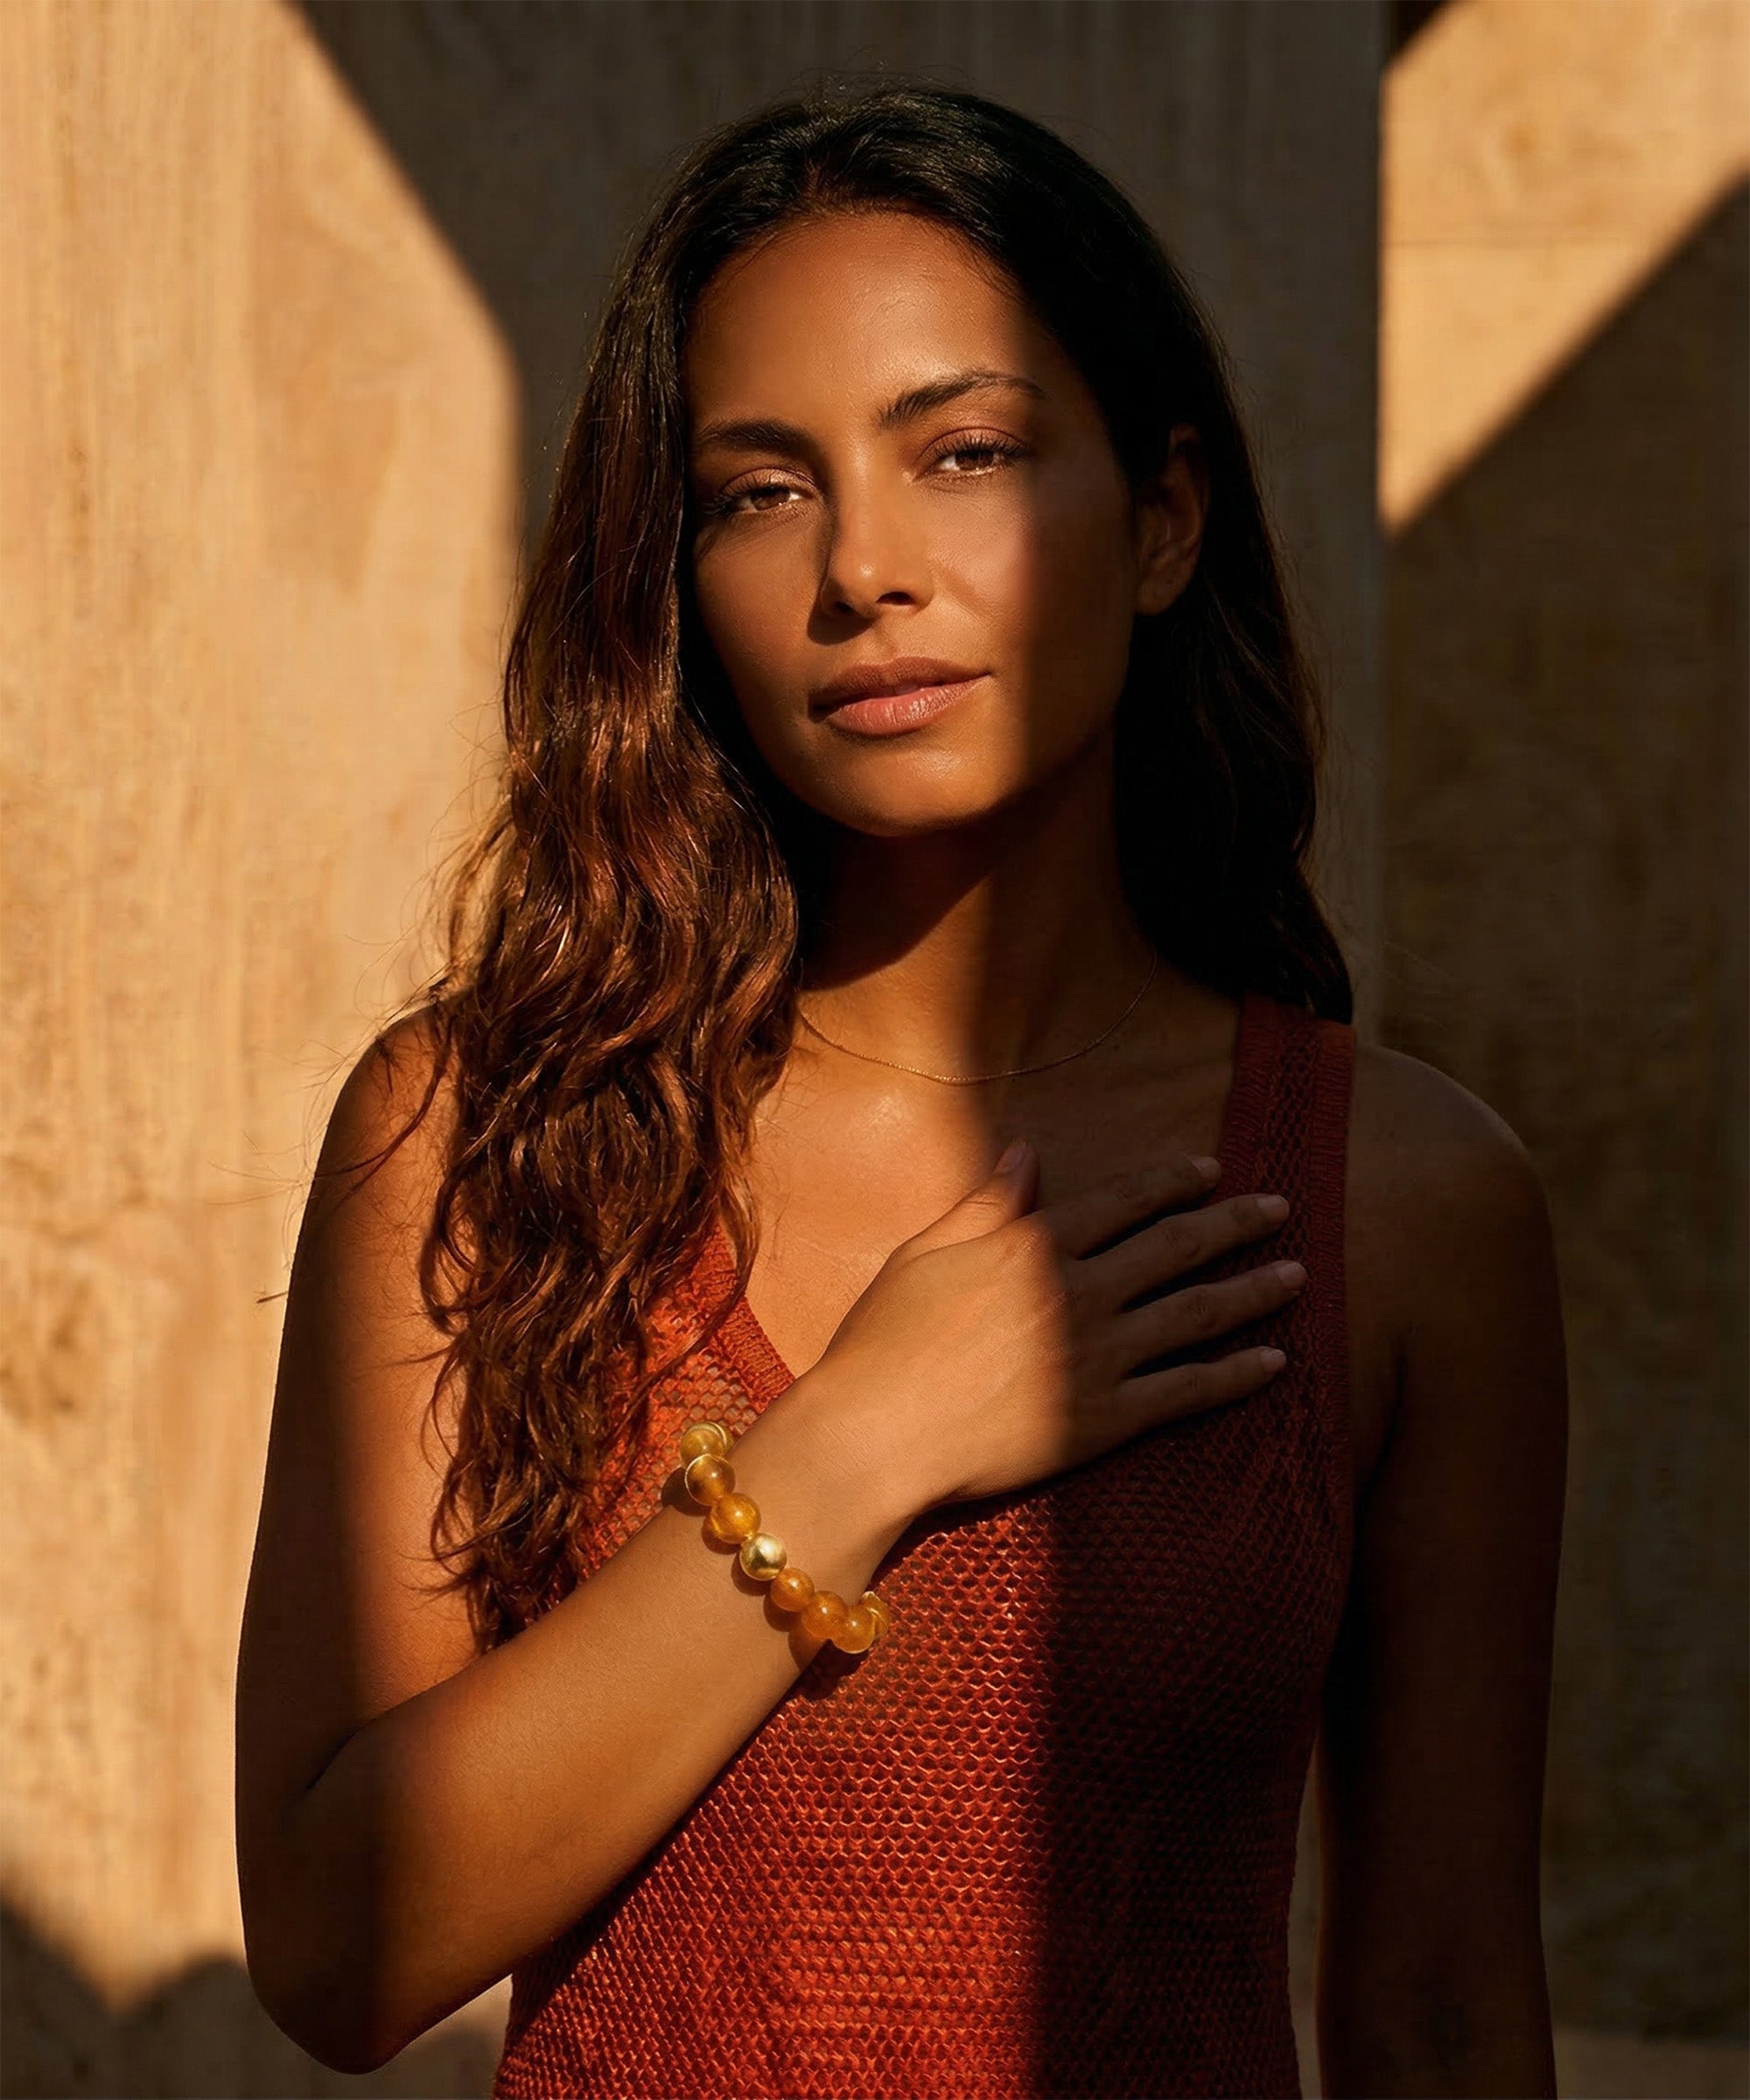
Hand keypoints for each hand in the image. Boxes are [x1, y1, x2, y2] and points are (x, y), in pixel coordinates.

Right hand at [808, 1138, 1303, 1517]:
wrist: (878, 1433)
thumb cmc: (885, 1341)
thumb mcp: (927, 1252)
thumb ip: (987, 1201)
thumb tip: (1028, 1152)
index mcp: (1035, 1244)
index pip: (1125, 1201)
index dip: (1174, 1182)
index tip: (1212, 1171)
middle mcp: (1081, 1292)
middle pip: (1178, 1247)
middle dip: (1235, 1223)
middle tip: (1280, 1207)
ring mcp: (1099, 1357)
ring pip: (1198, 1313)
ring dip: (1253, 1290)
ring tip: (1298, 1274)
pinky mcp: (1106, 1419)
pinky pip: (1188, 1392)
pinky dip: (1236, 1375)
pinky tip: (1274, 1361)